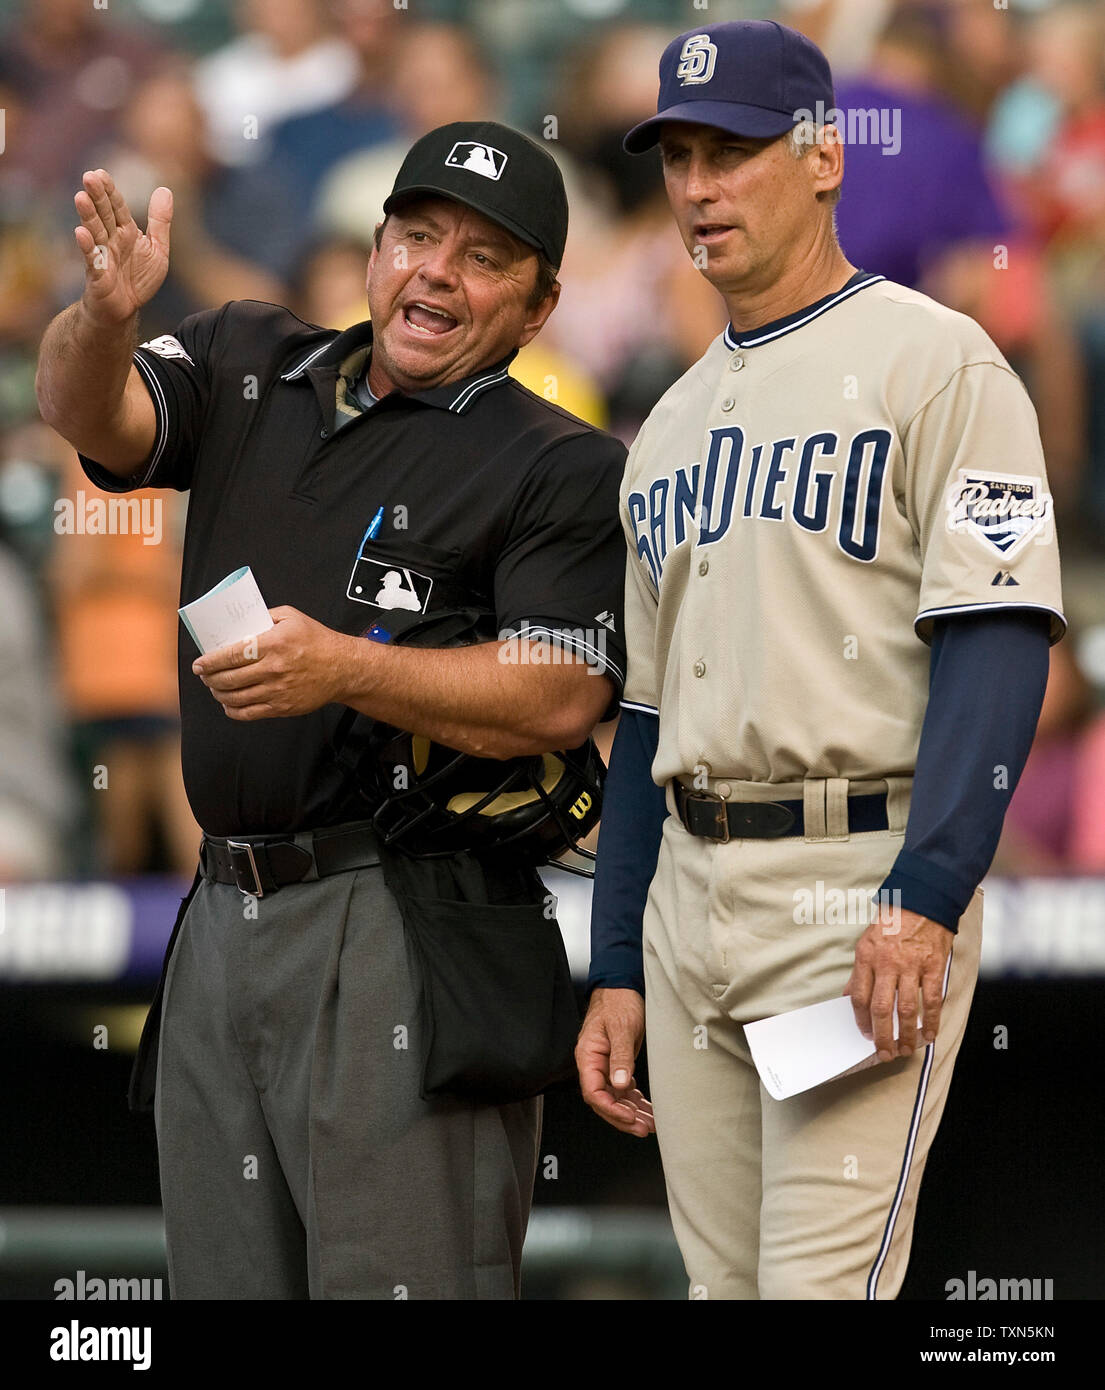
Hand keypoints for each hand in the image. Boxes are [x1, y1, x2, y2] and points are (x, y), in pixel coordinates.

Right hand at [74, 169, 172, 324]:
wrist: (125, 309)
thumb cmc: (138, 278)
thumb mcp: (157, 249)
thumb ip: (160, 221)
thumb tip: (165, 189)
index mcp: (126, 231)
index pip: (117, 207)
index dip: (110, 191)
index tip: (100, 173)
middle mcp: (112, 240)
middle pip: (103, 215)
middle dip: (97, 196)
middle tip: (89, 177)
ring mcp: (103, 256)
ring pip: (94, 232)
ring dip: (87, 215)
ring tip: (81, 197)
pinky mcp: (98, 275)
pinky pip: (92, 259)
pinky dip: (87, 247)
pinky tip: (80, 233)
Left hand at [192, 606, 353, 719]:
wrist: (343, 667)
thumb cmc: (318, 641)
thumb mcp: (291, 617)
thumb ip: (263, 616)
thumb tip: (239, 624)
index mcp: (273, 644)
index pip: (231, 655)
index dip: (209, 662)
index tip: (200, 664)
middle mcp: (273, 669)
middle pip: (228, 678)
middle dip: (209, 678)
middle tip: (205, 675)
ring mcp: (277, 691)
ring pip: (235, 698)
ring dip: (219, 694)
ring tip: (215, 688)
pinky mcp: (282, 707)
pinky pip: (249, 713)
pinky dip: (233, 711)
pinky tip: (229, 705)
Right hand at [575, 987, 653, 1136]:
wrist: (622, 987)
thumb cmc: (618, 1002)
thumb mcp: (621, 1028)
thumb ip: (620, 1057)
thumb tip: (619, 1084)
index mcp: (588, 1056)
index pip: (594, 1092)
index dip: (610, 1109)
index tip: (628, 1117)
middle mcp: (595, 1064)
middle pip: (604, 1101)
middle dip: (623, 1117)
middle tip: (643, 1128)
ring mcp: (606, 1065)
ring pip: (616, 1098)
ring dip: (632, 1112)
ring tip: (650, 1123)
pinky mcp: (618, 1064)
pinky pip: (624, 1089)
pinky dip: (635, 1101)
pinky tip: (647, 1109)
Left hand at [844, 905, 954, 1061]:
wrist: (923, 902)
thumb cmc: (893, 923)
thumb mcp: (866, 942)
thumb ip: (859, 973)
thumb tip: (848, 997)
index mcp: (866, 957)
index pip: (859, 996)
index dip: (861, 1020)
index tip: (865, 1035)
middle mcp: (887, 963)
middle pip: (881, 1008)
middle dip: (882, 1036)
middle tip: (884, 1053)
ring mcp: (911, 966)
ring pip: (907, 1009)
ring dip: (906, 1034)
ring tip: (906, 1049)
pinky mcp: (933, 967)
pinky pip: (932, 1000)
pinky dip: (931, 1021)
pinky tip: (929, 1034)